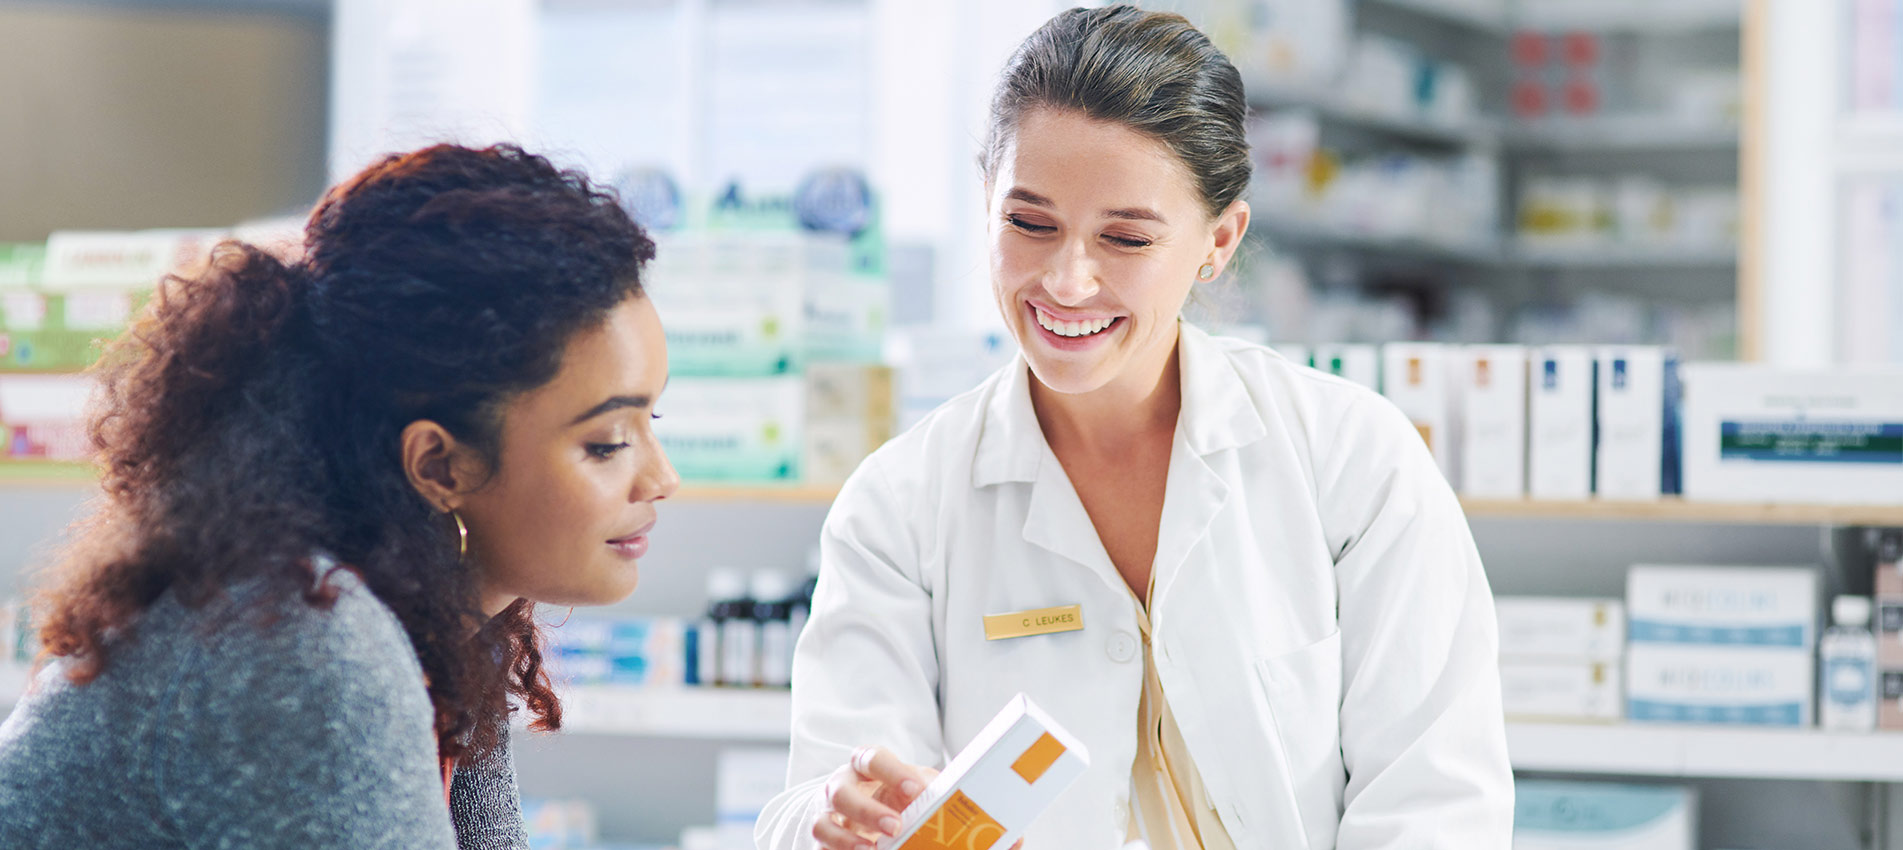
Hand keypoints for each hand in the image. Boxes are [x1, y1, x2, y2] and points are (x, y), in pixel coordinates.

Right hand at [813, 746, 936, 849]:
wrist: (873, 811)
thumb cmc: (896, 793)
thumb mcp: (914, 784)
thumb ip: (927, 788)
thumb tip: (945, 803)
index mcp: (863, 765)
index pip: (872, 759)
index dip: (892, 773)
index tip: (914, 789)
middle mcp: (839, 785)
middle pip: (841, 793)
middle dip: (868, 811)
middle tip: (895, 826)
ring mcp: (826, 814)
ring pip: (822, 825)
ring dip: (846, 841)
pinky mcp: (822, 840)